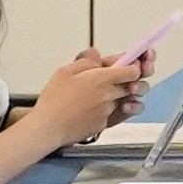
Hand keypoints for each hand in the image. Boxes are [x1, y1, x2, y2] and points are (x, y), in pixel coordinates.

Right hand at [23, 48, 144, 151]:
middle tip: (119, 78)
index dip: (134, 66)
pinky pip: (114, 114)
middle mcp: (110, 95)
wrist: (48, 128)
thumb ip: (87, 61)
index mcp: (103, 79)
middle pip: (134, 86)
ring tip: (103, 94)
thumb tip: (97, 55)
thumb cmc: (54, 101)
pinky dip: (109, 109)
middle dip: (131, 81)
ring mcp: (108, 111)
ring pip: (124, 100)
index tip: (131, 64)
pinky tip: (95, 107)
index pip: (133, 71)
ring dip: (120, 96)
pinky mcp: (104, 124)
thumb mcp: (66, 71)